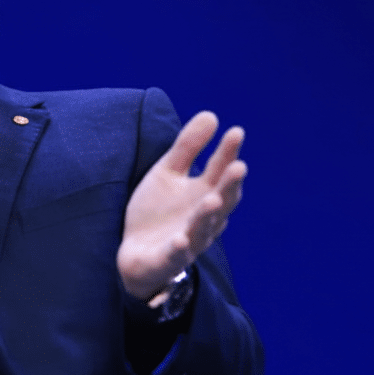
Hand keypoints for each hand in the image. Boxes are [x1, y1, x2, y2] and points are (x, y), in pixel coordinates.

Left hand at [117, 111, 246, 299]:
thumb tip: (212, 114)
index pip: (220, 172)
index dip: (228, 153)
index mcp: (204, 194)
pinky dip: (180, 248)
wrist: (135, 253)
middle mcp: (203, 218)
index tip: (236, 132)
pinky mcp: (168, 259)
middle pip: (221, 201)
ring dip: (208, 215)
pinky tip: (181, 239)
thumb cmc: (158, 212)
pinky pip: (176, 255)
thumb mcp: (167, 173)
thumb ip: (188, 147)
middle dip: (229, 185)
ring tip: (211, 198)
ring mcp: (188, 240)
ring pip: (203, 229)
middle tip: (238, 166)